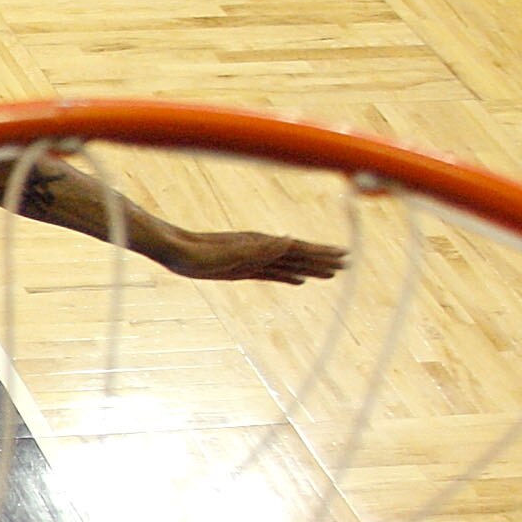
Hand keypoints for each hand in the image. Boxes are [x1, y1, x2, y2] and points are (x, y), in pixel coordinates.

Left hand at [169, 230, 349, 283]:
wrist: (174, 251)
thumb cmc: (198, 252)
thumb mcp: (229, 253)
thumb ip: (259, 248)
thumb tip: (289, 240)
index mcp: (261, 245)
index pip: (299, 249)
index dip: (321, 254)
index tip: (343, 256)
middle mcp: (261, 250)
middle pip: (299, 256)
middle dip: (322, 261)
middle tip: (347, 265)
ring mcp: (253, 260)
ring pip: (289, 265)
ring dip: (310, 269)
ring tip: (330, 274)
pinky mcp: (242, 270)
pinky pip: (273, 274)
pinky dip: (288, 277)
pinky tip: (298, 281)